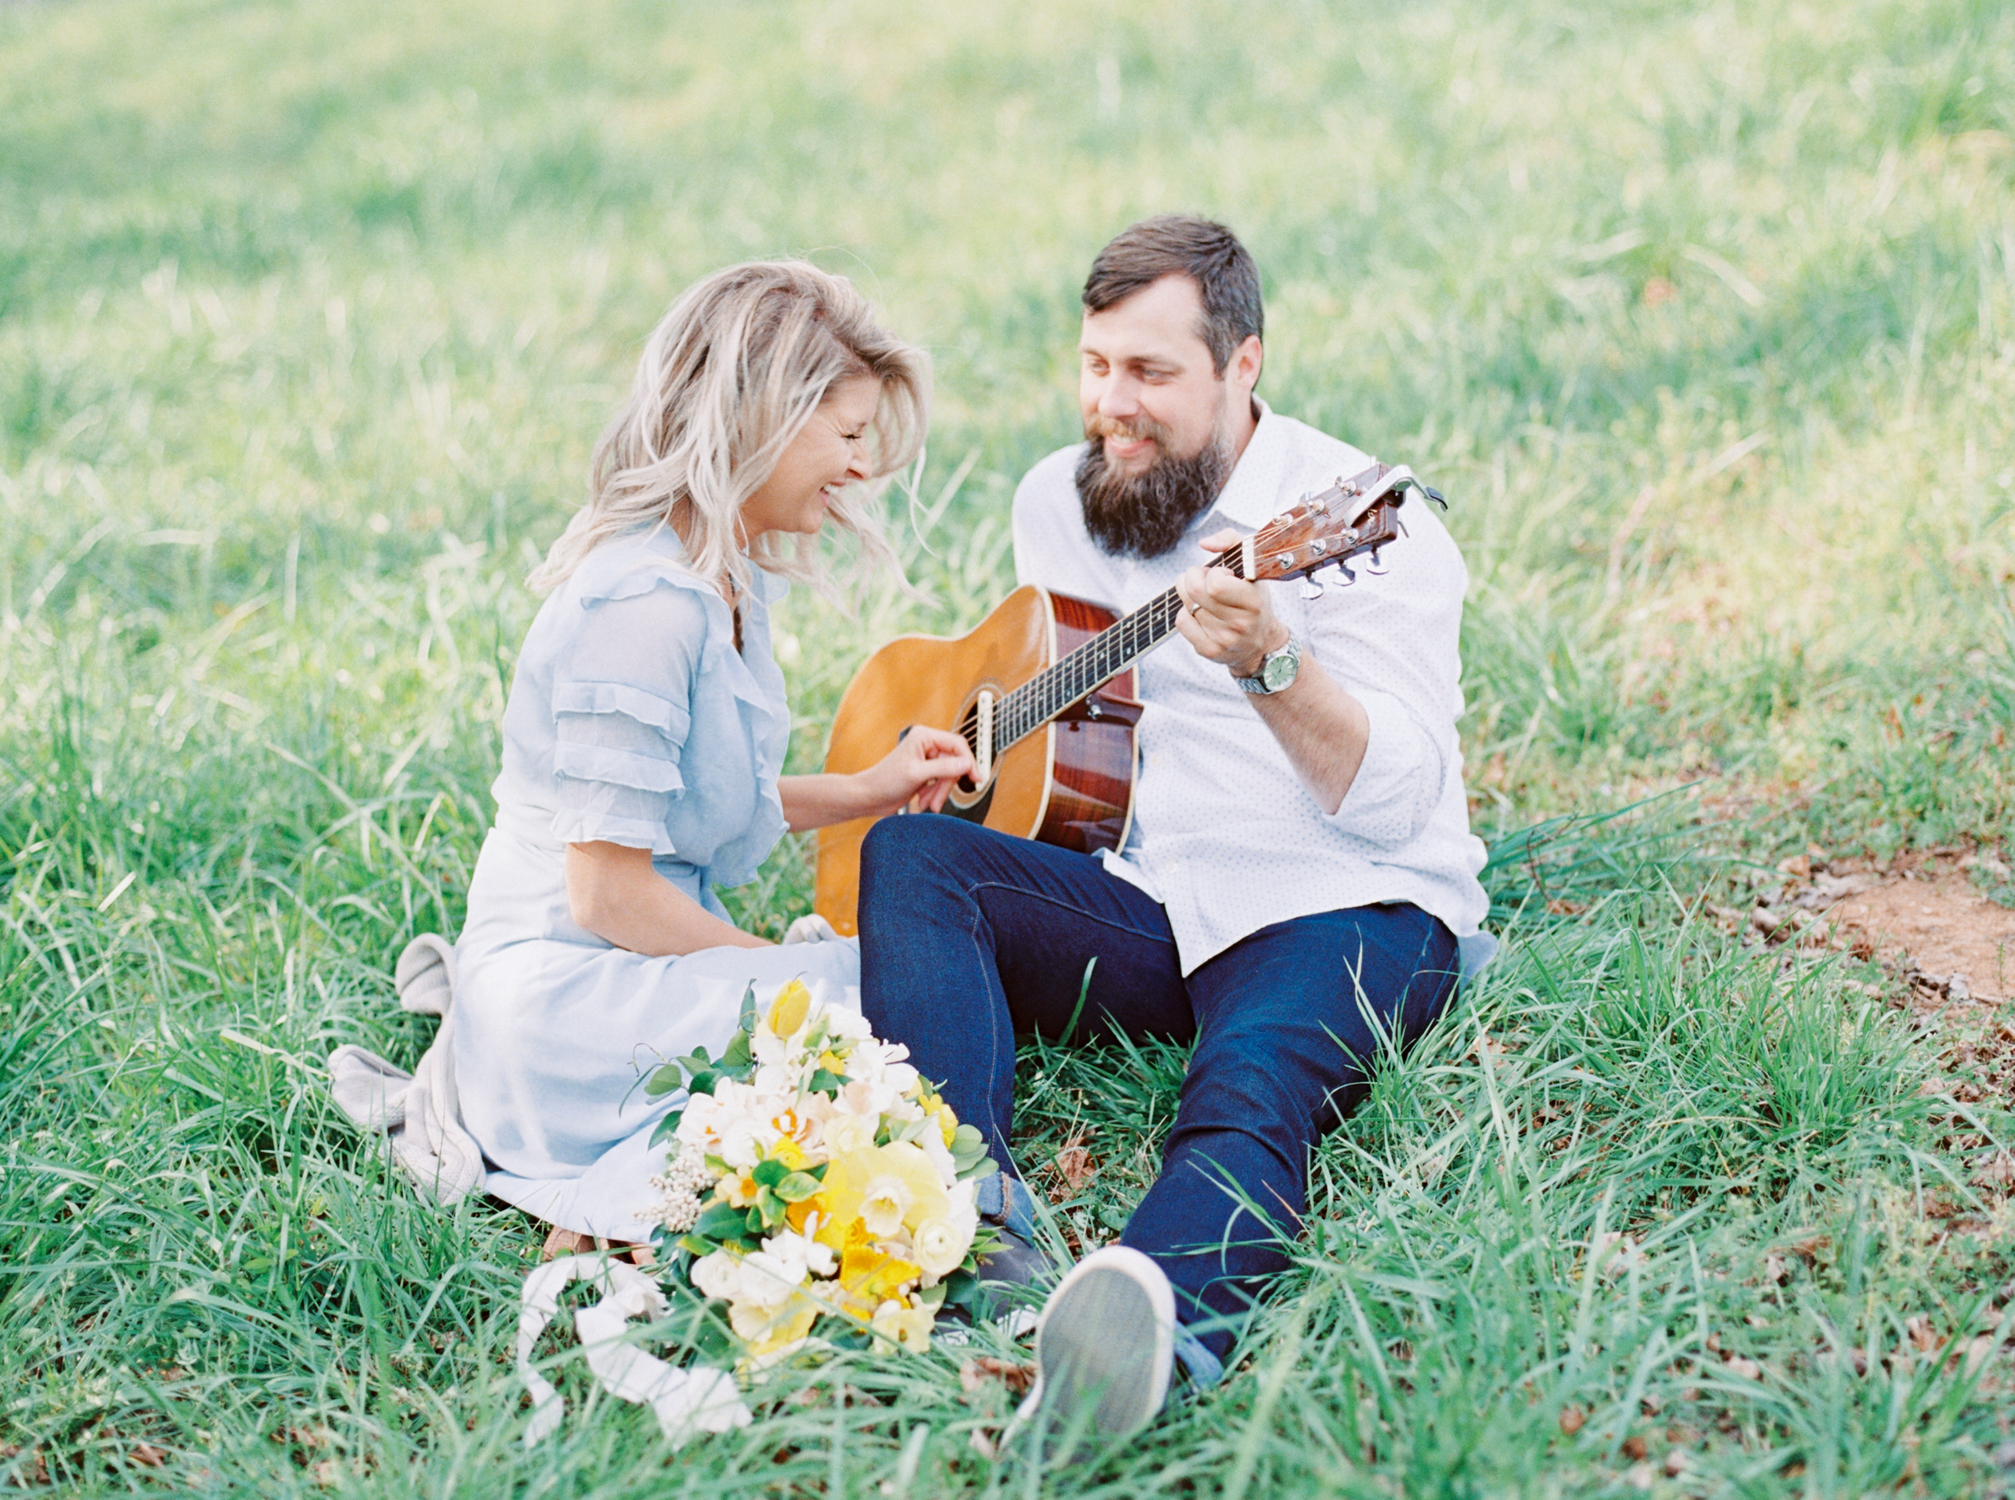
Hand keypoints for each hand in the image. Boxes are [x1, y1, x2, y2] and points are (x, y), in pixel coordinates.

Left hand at [860, 725, 974, 817]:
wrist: (869, 797)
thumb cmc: (885, 781)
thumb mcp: (917, 774)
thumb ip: (944, 768)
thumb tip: (967, 763)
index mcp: (924, 736)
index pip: (957, 744)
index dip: (968, 761)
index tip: (975, 778)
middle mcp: (927, 745)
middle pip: (954, 763)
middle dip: (946, 784)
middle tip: (938, 800)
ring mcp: (927, 759)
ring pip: (949, 775)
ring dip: (940, 792)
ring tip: (928, 803)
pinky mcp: (925, 772)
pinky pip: (941, 782)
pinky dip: (935, 794)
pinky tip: (924, 801)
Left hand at [1174, 530, 1288, 678]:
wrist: (1260, 643)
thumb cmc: (1253, 600)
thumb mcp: (1252, 567)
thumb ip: (1232, 541)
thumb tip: (1204, 543)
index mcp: (1254, 602)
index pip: (1215, 584)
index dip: (1213, 573)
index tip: (1223, 574)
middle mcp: (1240, 624)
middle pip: (1195, 591)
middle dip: (1192, 576)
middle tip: (1202, 577)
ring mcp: (1224, 640)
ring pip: (1187, 605)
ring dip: (1189, 594)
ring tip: (1204, 595)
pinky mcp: (1209, 650)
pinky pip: (1181, 622)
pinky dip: (1186, 613)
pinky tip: (1199, 612)